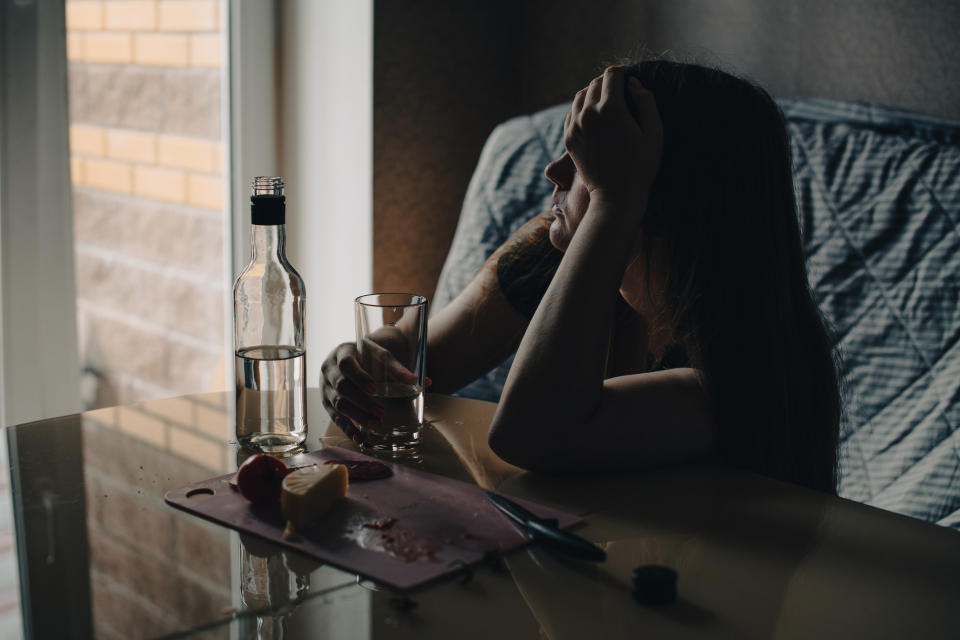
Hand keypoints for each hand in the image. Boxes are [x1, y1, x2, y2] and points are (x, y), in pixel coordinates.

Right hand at [320, 341, 426, 443]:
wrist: (345, 357)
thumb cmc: (365, 357)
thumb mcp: (379, 356)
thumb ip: (399, 369)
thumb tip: (427, 382)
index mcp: (342, 352)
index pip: (347, 364)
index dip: (360, 377)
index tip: (375, 389)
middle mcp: (329, 369)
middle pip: (342, 386)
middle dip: (362, 400)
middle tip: (382, 412)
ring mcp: (325, 386)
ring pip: (338, 403)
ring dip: (358, 415)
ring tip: (377, 424)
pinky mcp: (326, 402)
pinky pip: (334, 417)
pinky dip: (347, 428)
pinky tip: (360, 437)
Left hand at [563, 66, 662, 205]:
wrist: (615, 196)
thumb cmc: (641, 166)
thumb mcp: (654, 132)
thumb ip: (646, 102)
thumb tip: (633, 83)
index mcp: (610, 108)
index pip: (612, 75)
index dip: (623, 72)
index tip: (630, 77)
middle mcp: (588, 114)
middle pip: (595, 83)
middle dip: (609, 82)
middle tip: (621, 89)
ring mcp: (575, 127)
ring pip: (581, 96)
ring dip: (594, 93)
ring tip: (607, 101)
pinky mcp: (569, 139)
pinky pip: (572, 113)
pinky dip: (582, 108)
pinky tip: (594, 116)